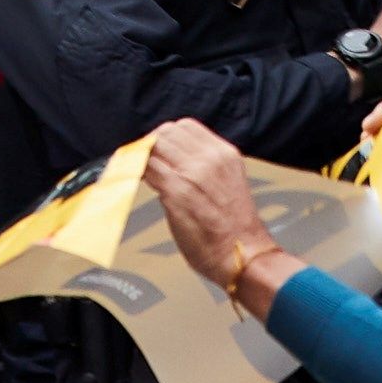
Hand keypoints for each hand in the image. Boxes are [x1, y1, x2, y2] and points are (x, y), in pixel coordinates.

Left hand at [143, 121, 284, 311]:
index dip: (166, 137)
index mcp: (225, 154)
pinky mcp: (177, 191)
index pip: (185, 127)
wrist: (244, 255)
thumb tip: (171, 163)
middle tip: (144, 163)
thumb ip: (203, 168)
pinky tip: (137, 184)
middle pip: (167, 133)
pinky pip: (147, 169)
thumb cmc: (234, 230)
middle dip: (152, 146)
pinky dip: (137, 172)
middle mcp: (211, 158)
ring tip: (140, 175)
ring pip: (154, 147)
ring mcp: (193, 173)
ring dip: (142, 159)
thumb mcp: (227, 184)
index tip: (158, 150)